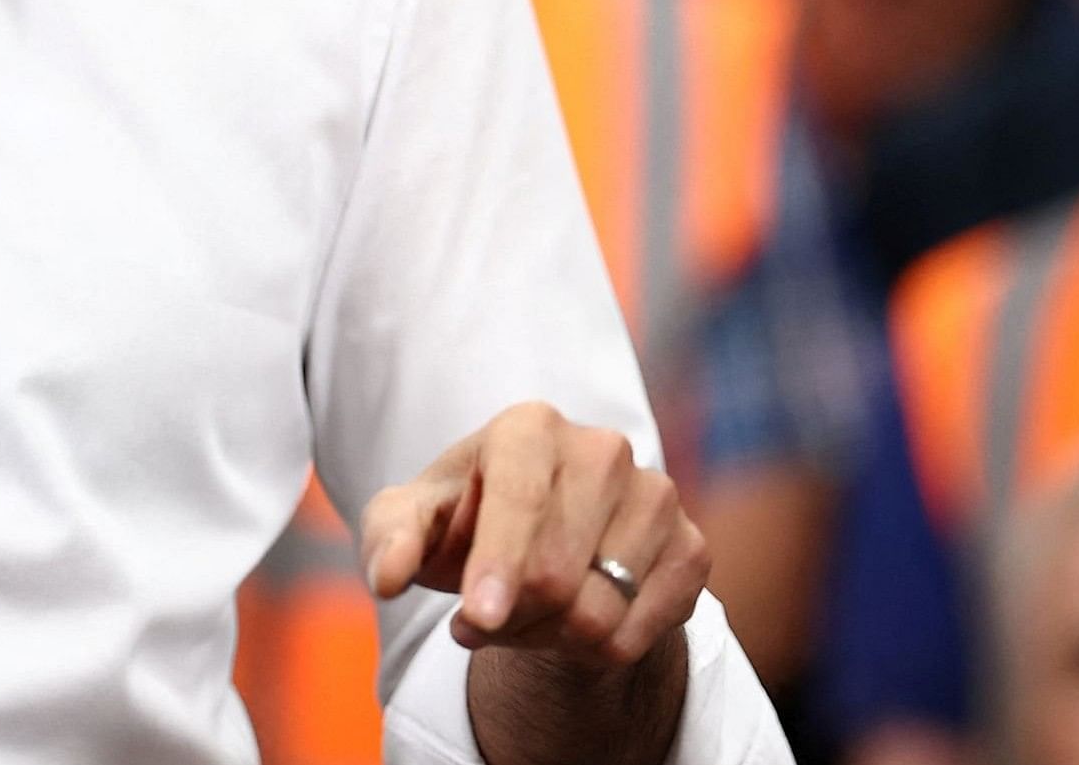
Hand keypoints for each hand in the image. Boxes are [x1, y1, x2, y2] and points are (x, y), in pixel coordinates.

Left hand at [359, 400, 706, 668]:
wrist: (541, 540)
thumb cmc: (463, 522)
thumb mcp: (410, 523)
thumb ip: (390, 540)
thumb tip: (388, 577)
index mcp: (528, 427)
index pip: (520, 501)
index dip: (498, 565)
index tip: (480, 616)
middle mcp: (603, 449)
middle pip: (556, 574)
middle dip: (508, 618)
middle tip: (482, 617)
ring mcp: (656, 495)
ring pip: (598, 614)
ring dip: (547, 638)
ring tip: (525, 614)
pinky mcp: (690, 547)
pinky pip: (641, 635)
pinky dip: (596, 651)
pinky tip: (573, 622)